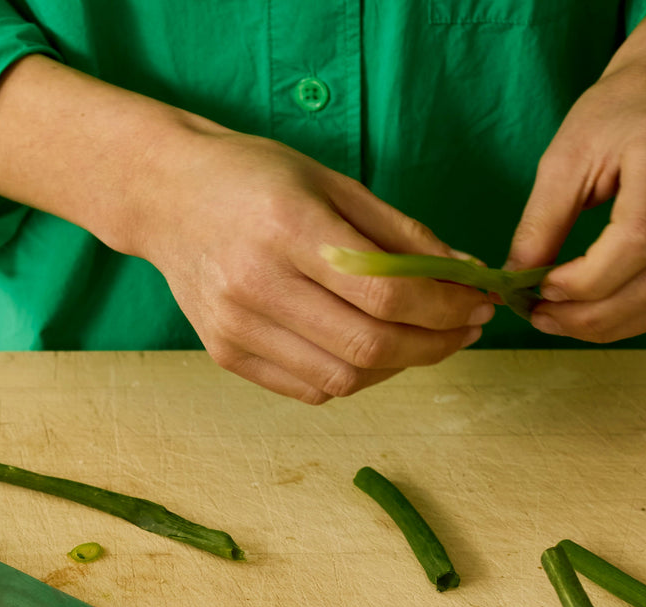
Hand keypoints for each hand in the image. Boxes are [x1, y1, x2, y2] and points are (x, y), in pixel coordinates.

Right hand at [127, 130, 492, 403]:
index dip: (445, 308)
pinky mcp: (225, 355)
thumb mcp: (333, 183)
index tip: (479, 304)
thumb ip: (400, 234)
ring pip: (341, 379)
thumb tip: (465, 276)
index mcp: (289, 228)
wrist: (166, 198)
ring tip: (421, 341)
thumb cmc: (255, 179)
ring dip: (397, 368)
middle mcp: (256, 285)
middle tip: (465, 331)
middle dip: (433, 345)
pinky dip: (352, 378)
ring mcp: (236, 328)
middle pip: (368, 346)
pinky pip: (307, 388)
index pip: (386, 292)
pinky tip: (369, 351)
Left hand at [505, 10, 645, 342]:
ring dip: (604, 325)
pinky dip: (624, 317)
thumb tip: (512, 283)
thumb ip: (541, 224)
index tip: (540, 288)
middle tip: (538, 317)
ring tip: (555, 319)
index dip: (585, 279)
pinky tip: (587, 312)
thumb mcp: (565, 161)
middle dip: (588, 315)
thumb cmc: (612, 116)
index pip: (635, 241)